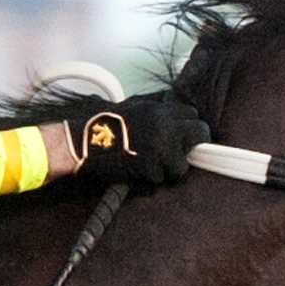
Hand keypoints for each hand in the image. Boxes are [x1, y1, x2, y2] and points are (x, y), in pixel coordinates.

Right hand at [69, 93, 208, 187]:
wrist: (84, 142)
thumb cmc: (106, 125)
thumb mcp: (134, 107)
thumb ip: (158, 109)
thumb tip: (178, 115)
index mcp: (160, 110)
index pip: (193, 114)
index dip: (189, 126)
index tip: (183, 135)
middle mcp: (165, 126)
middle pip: (200, 133)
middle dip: (193, 145)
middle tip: (182, 154)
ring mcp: (159, 148)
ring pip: (182, 164)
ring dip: (171, 168)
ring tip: (155, 166)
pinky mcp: (150, 167)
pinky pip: (161, 178)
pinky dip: (151, 178)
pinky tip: (138, 171)